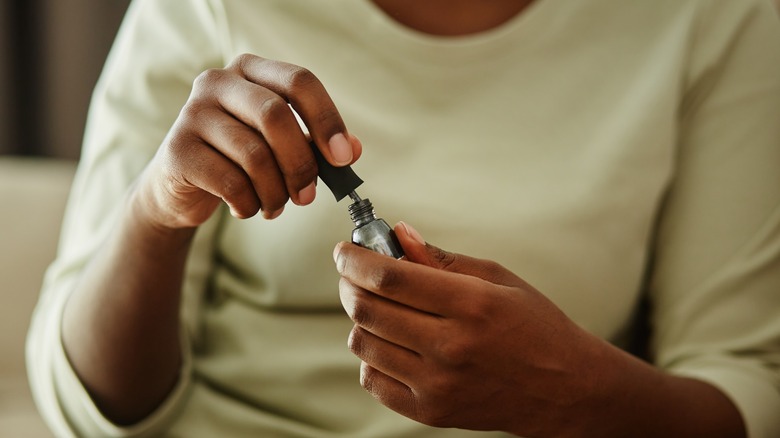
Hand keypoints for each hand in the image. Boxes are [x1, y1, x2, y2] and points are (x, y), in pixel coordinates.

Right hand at [134, 54, 361, 228]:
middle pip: (276, 116)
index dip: (327, 119)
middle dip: (301, 163)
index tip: (343, 158)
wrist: (179, 185)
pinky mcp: (177, 150)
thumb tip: (352, 150)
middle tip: (308, 196)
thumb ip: (316, 144)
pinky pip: (230, 182)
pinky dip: (248, 204)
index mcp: (251, 70)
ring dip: (275, 193)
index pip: (299, 81)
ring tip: (275, 207)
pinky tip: (246, 208)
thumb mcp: (281, 146)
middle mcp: (218, 82)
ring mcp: (192, 113)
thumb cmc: (238, 158)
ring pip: (254, 155)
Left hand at [334, 222, 608, 435]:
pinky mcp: (431, 412)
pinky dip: (372, 356)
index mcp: (471, 304)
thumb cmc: (535, 326)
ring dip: (361, 319)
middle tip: (355, 274)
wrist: (564, 388)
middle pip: (368, 309)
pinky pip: (373, 379)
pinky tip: (392, 343)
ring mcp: (438, 384)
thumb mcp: (498, 279)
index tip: (343, 251)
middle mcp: (451, 347)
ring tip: (381, 309)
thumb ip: (441, 259)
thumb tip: (398, 234)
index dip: (355, 260)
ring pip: (363, 344)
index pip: (390, 278)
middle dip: (350, 284)